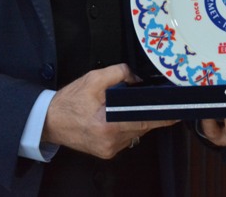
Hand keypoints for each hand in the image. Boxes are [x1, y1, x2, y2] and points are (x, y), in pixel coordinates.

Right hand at [43, 63, 177, 158]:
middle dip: (148, 113)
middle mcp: (111, 141)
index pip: (144, 121)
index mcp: (108, 125)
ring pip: (136, 133)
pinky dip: (127, 126)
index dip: (162, 116)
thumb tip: (138, 78)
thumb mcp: (93, 79)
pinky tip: (120, 117)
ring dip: (137, 120)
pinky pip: (127, 137)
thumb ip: (119, 73)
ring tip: (127, 107)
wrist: (49, 121)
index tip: (176, 112)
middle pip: (142, 127)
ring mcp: (109, 149)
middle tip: (151, 101)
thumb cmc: (69, 102)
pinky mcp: (107, 152)